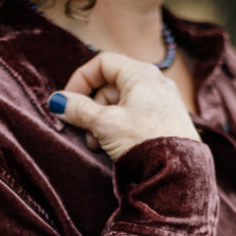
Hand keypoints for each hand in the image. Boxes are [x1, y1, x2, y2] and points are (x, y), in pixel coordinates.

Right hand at [49, 52, 199, 160]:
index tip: (67, 102)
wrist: (178, 172)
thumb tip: (57, 102)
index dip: (80, 80)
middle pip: (110, 86)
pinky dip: (120, 129)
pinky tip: (115, 149)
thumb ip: (79, 110)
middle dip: (92, 110)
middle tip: (85, 132)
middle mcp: (155, 82)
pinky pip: (136, 118)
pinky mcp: (167, 122)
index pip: (102, 63)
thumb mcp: (105, 124)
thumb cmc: (144, 141)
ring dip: (103, 123)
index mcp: (141, 74)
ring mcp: (163, 102)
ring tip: (98, 145)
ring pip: (122, 105)